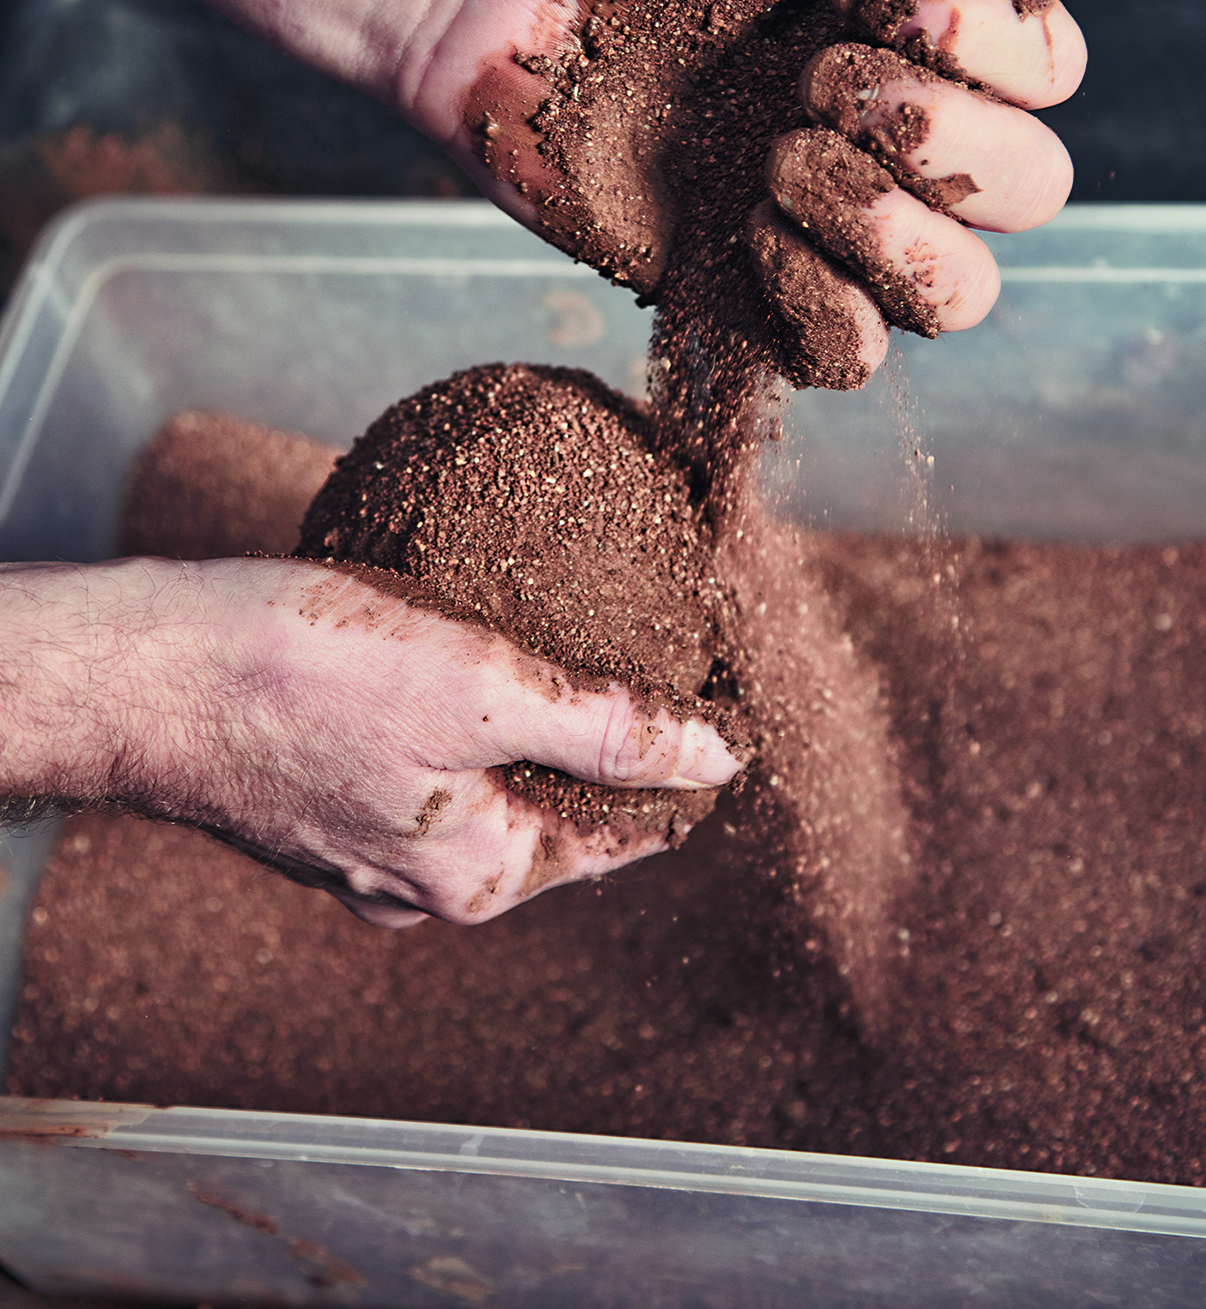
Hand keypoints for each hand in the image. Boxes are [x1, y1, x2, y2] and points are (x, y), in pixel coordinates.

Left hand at [0, 0, 1129, 387]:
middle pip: (1029, 192)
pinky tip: (742, 229)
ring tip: (779, 164)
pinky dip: (822, 303)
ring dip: (898, 232)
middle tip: (815, 82)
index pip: (1049, 77)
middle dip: (944, 138)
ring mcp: (820, 223)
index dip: (991, 48)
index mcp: (922, 37)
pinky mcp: (739, 292)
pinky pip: (845, 355)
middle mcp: (891, 137)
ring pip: (958, 296)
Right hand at [0, 558, 741, 926]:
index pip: (624, 836)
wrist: (148, 672)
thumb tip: (720, 756)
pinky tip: (460, 661)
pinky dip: (458, 726)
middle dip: (605, 751)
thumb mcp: (482, 686)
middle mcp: (421, 890)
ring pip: (485, 794)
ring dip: (530, 735)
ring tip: (567, 653)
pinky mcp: (318, 809)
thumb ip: (607, 726)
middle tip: (650, 660)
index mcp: (477, 876)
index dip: (682, 769)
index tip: (719, 702)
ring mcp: (363, 859)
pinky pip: (421, 773)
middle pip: (554, 818)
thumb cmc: (303, 672)